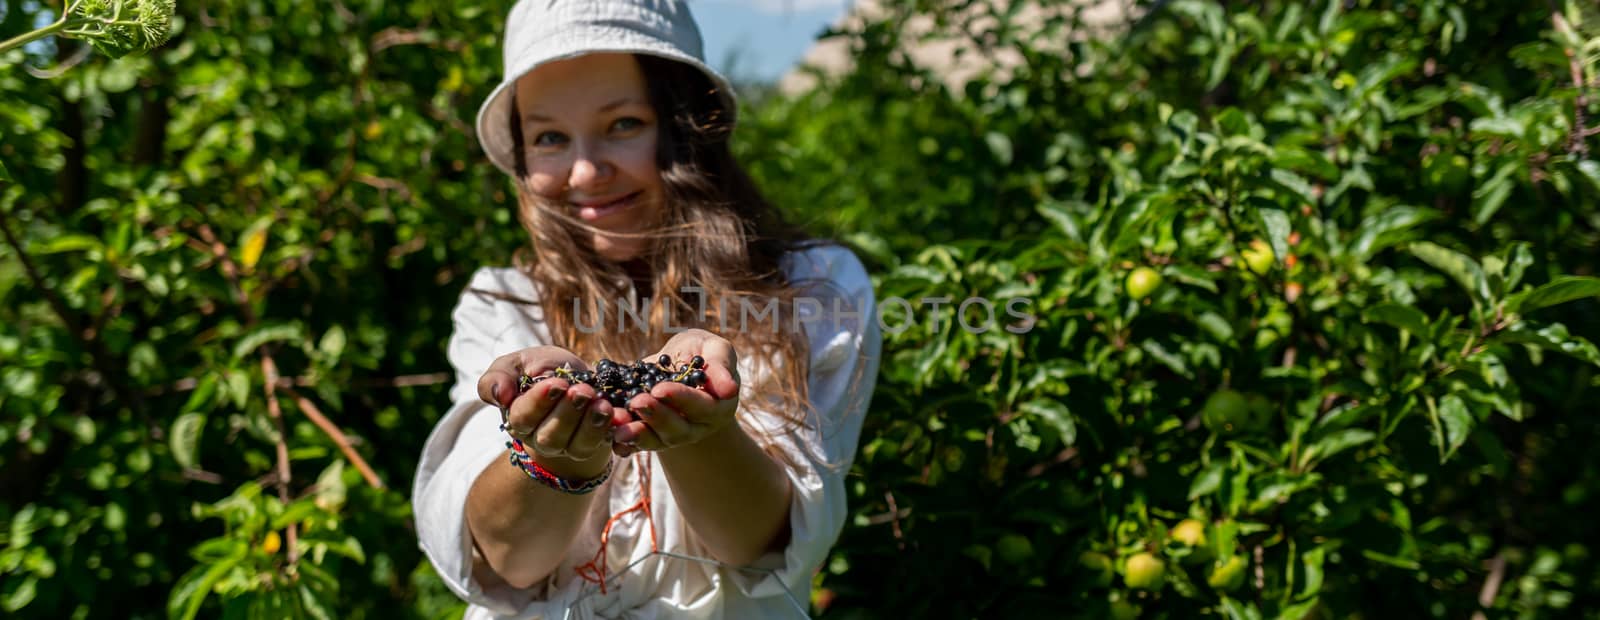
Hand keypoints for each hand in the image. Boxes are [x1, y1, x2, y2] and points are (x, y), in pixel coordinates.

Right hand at [478, 346, 613, 477]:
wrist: (574, 378)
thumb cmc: (540, 370)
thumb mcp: (516, 364)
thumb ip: (497, 377)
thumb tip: (499, 395)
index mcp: (518, 418)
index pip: (523, 417)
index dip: (539, 402)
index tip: (557, 383)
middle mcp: (540, 438)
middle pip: (550, 436)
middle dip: (568, 413)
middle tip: (583, 391)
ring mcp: (568, 446)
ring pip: (577, 445)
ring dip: (591, 425)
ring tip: (603, 404)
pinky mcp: (593, 446)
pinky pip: (602, 445)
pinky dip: (612, 432)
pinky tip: (621, 417)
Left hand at [612, 329, 741, 455]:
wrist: (680, 365)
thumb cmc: (700, 353)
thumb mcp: (713, 348)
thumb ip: (721, 363)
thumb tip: (729, 388)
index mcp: (717, 406)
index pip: (702, 407)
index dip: (682, 399)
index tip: (660, 389)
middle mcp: (696, 427)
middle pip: (678, 430)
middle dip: (656, 417)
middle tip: (637, 402)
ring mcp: (673, 435)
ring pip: (656, 440)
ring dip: (636, 434)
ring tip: (617, 424)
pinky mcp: (651, 436)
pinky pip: (637, 444)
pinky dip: (624, 442)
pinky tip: (610, 437)